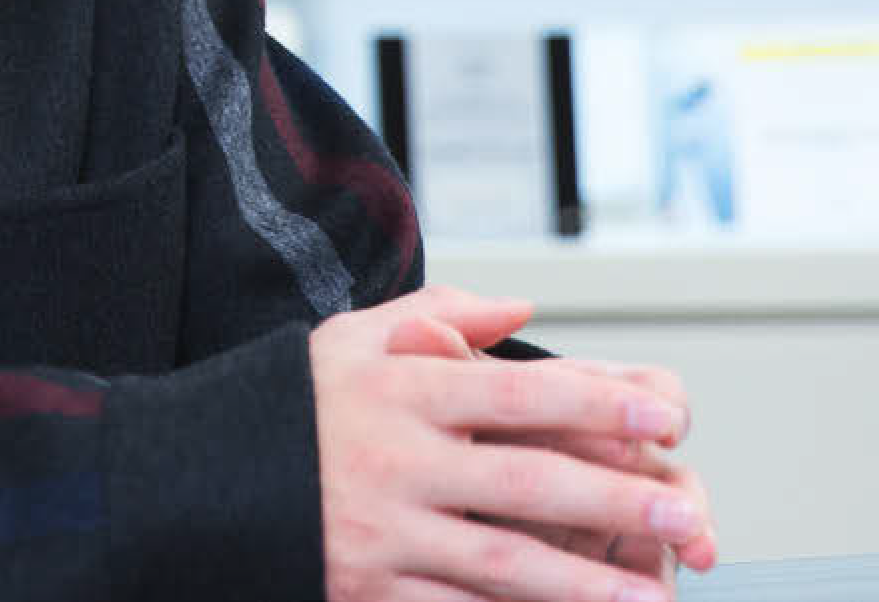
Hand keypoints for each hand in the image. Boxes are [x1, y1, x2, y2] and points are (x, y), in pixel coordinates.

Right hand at [310, 288, 715, 600]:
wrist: (196, 479)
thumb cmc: (289, 403)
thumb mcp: (352, 339)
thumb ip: (438, 318)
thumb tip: (522, 306)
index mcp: (401, 391)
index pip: (517, 393)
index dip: (598, 403)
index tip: (664, 415)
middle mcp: (395, 461)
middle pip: (525, 482)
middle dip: (614, 500)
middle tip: (683, 510)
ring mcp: (381, 533)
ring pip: (501, 563)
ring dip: (584, 585)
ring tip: (651, 596)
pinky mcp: (366, 590)